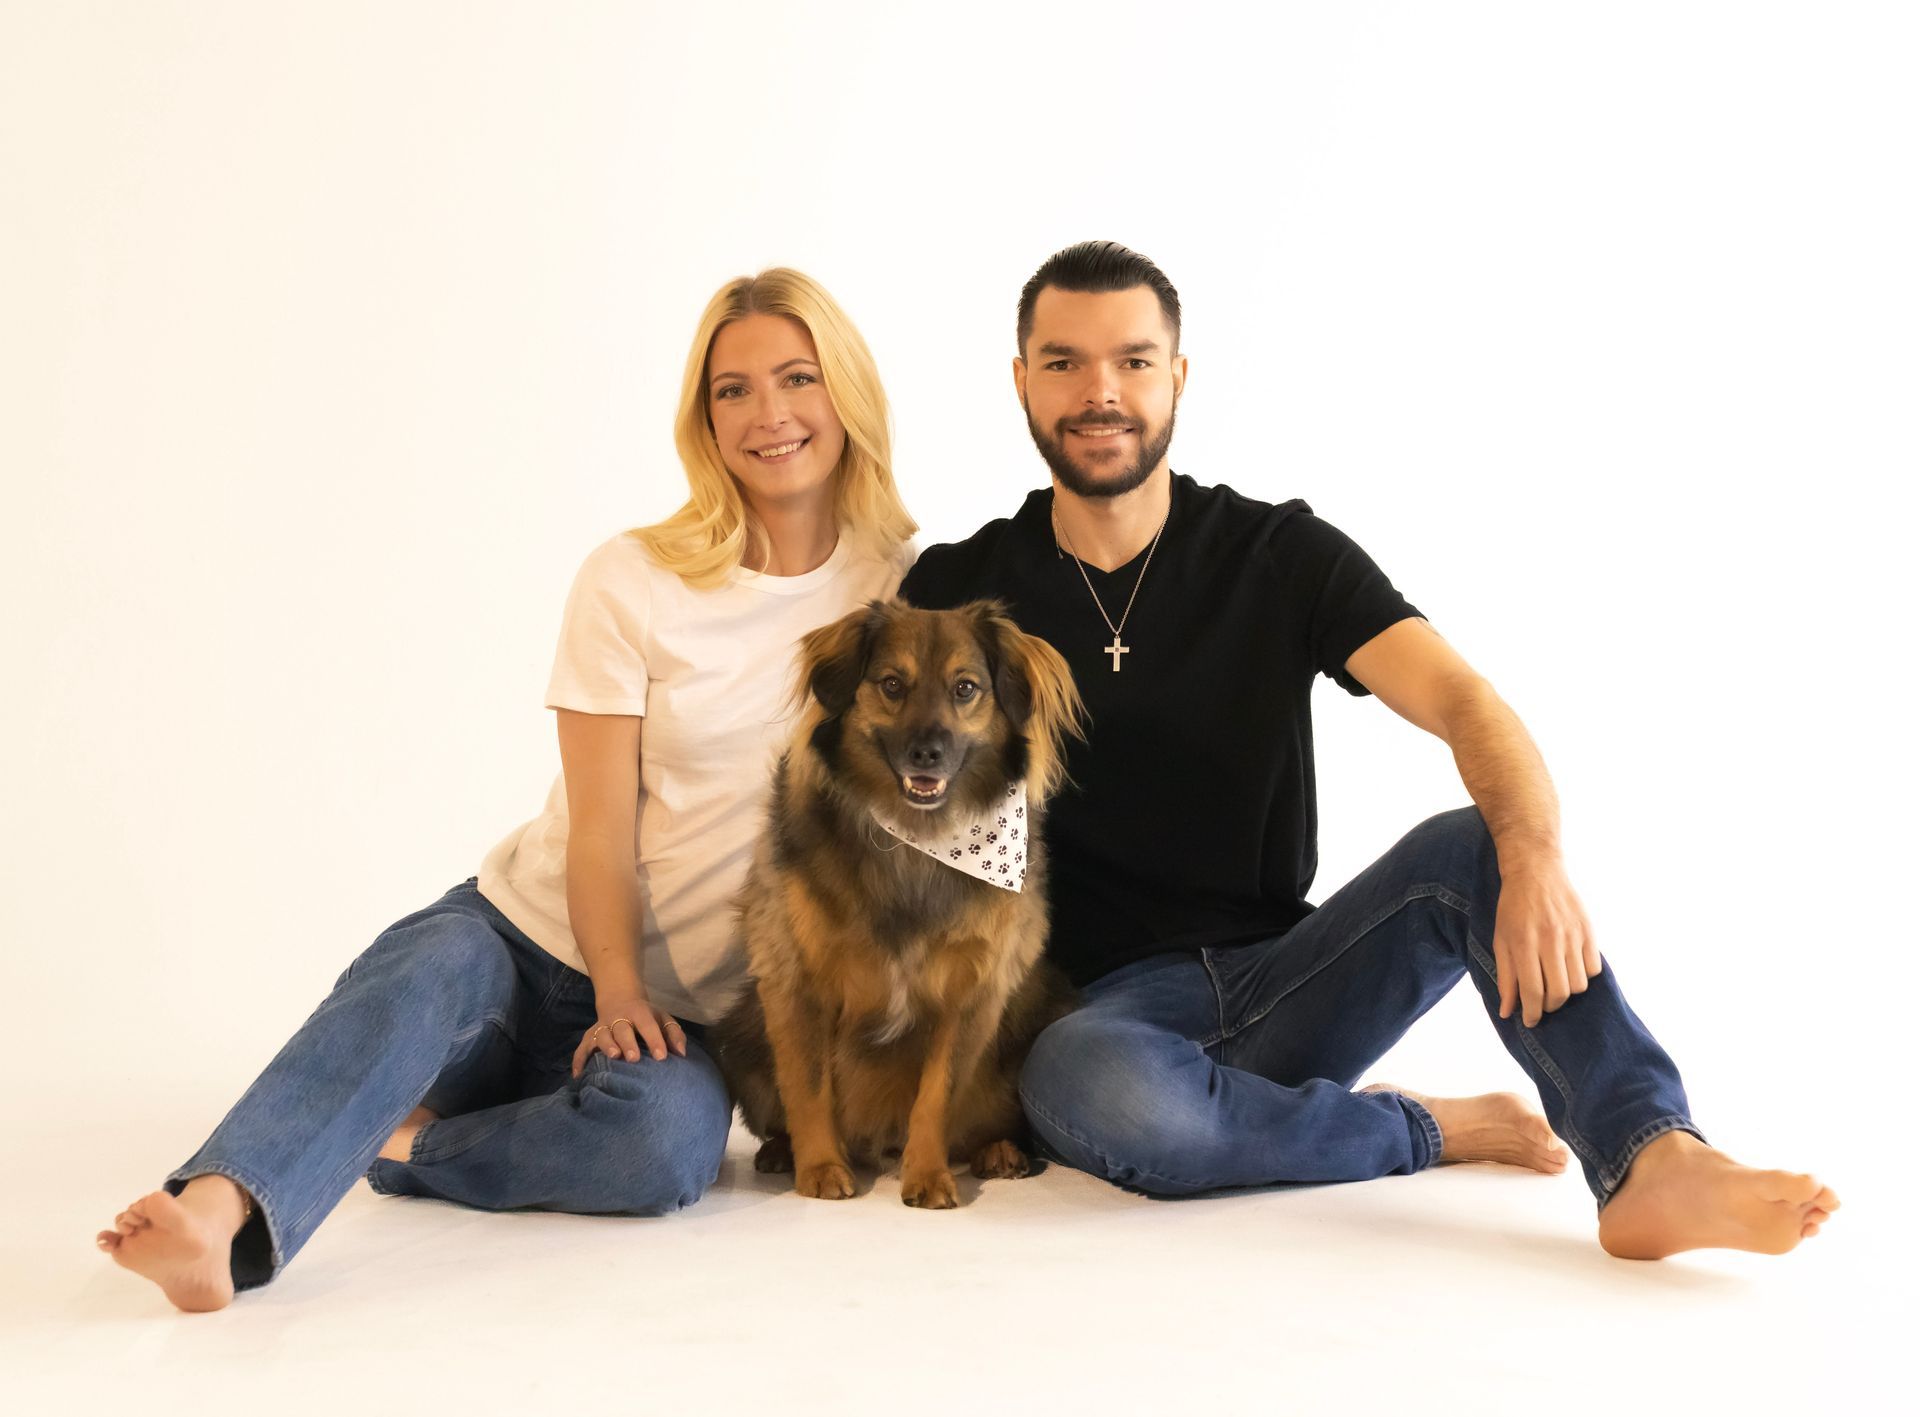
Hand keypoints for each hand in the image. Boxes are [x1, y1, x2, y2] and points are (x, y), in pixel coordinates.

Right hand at [570, 995, 687, 1075]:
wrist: (619, 999)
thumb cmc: (646, 1016)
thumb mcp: (662, 1018)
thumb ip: (674, 1034)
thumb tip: (681, 1054)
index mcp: (639, 1013)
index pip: (648, 1025)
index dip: (654, 1040)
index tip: (662, 1057)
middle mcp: (619, 1018)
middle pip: (622, 1029)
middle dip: (627, 1043)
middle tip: (633, 1058)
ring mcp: (603, 1027)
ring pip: (602, 1035)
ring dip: (606, 1046)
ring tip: (613, 1058)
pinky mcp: (591, 1036)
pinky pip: (582, 1048)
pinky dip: (579, 1060)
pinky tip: (579, 1075)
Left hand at [1491, 857, 1602, 1027]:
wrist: (1536, 872)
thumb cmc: (1513, 909)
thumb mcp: (1501, 940)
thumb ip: (1505, 977)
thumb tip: (1506, 1012)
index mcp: (1524, 943)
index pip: (1533, 991)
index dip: (1532, 1013)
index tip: (1530, 1021)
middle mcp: (1550, 940)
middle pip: (1559, 992)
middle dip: (1550, 1006)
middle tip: (1543, 1003)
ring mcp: (1573, 935)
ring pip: (1579, 984)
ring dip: (1567, 992)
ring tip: (1556, 983)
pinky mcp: (1589, 930)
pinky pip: (1594, 968)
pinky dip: (1584, 976)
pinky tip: (1570, 968)